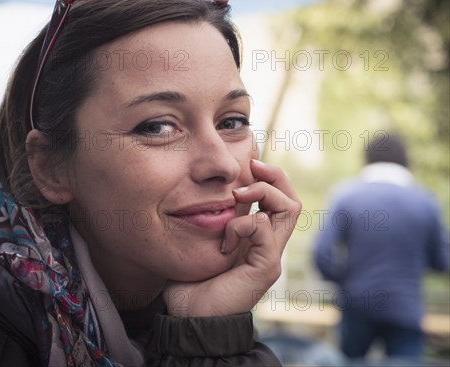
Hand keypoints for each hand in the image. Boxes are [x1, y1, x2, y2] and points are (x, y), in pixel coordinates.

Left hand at [163, 159, 300, 316]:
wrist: (188, 316)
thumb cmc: (191, 280)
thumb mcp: (201, 240)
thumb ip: (212, 219)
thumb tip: (209, 190)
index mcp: (255, 237)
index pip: (279, 199)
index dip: (269, 177)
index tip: (248, 163)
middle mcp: (268, 245)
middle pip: (292, 200)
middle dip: (274, 176)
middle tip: (251, 167)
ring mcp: (270, 256)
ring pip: (289, 209)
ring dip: (263, 192)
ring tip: (238, 195)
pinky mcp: (265, 267)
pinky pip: (263, 228)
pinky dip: (242, 224)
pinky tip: (223, 239)